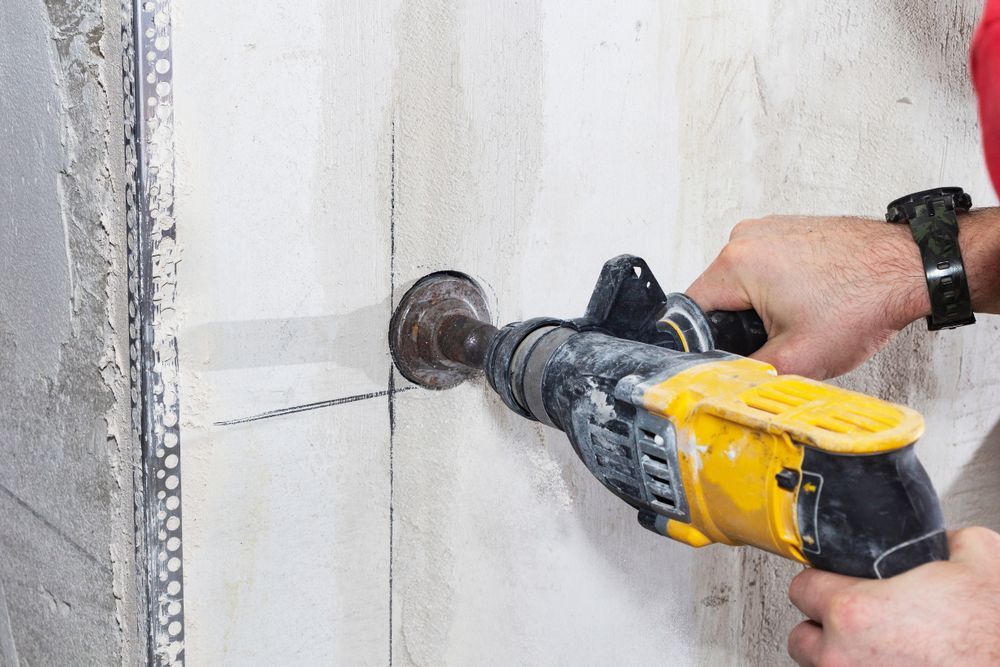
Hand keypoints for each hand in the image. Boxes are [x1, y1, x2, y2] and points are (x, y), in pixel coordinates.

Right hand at [687, 215, 926, 378]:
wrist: (911, 268)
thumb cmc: (865, 300)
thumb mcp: (797, 359)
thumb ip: (747, 374)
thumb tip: (722, 384)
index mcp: (736, 263)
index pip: (691, 312)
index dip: (706, 343)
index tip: (728, 355)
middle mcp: (746, 237)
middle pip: (716, 297)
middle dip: (739, 326)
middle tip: (776, 340)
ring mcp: (768, 229)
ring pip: (741, 284)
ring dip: (760, 308)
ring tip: (800, 318)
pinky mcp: (788, 230)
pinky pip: (764, 268)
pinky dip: (779, 289)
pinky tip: (810, 302)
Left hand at [787, 527, 999, 665]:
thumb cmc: (995, 634)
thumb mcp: (978, 556)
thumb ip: (941, 540)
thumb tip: (935, 539)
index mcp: (853, 612)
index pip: (802, 588)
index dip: (821, 581)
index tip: (835, 584)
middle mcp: (842, 658)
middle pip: (803, 637)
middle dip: (825, 627)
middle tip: (855, 620)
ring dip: (839, 659)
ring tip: (872, 649)